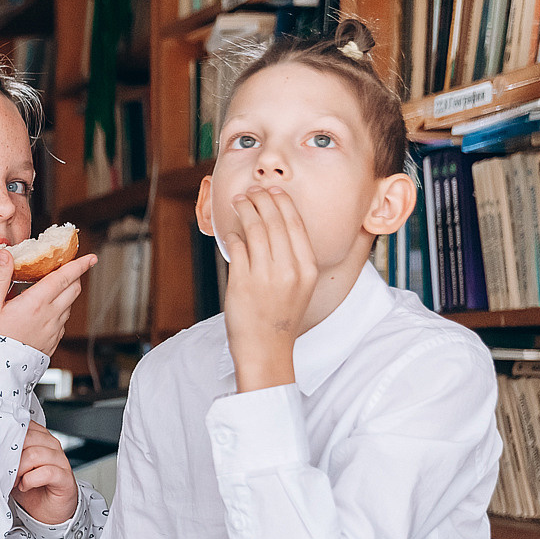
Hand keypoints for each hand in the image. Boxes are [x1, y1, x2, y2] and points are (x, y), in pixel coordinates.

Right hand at [0, 248, 98, 356]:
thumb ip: (0, 277)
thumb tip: (6, 254)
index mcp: (36, 303)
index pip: (64, 277)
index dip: (79, 265)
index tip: (90, 258)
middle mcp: (50, 316)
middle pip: (73, 290)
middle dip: (74, 277)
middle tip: (66, 270)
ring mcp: (53, 331)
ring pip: (69, 306)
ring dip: (66, 294)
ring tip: (51, 291)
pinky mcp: (52, 343)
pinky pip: (63, 323)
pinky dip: (60, 312)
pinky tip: (45, 313)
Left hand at [14, 421, 77, 525]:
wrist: (47, 510)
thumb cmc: (30, 487)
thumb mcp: (13, 467)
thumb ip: (6, 455)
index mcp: (39, 438)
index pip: (23, 426)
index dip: (7, 439)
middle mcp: (51, 445)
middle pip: (27, 438)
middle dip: (11, 456)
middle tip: (6, 472)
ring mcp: (61, 460)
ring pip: (35, 454)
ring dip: (20, 470)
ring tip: (15, 481)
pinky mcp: (65, 477)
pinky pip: (47, 471)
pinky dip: (31, 480)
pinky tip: (25, 486)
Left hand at [223, 186, 315, 391]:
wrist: (266, 348)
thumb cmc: (281, 316)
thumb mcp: (300, 286)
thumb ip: (294, 258)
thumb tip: (276, 225)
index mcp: (307, 268)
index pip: (295, 224)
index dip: (282, 202)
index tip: (273, 190)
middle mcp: (289, 270)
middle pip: (275, 222)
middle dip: (262, 200)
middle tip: (252, 191)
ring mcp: (265, 276)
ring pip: (255, 230)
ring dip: (245, 211)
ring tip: (238, 201)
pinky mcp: (243, 283)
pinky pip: (237, 248)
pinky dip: (234, 235)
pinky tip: (232, 230)